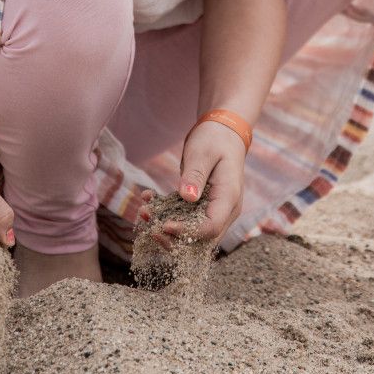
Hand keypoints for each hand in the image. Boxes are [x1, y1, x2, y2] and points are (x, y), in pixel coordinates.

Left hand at [140, 121, 247, 245]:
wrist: (224, 133)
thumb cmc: (215, 139)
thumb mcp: (203, 153)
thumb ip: (196, 175)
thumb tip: (187, 198)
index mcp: (229, 198)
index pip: (210, 227)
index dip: (187, 231)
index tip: (163, 225)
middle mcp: (225, 211)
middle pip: (202, 240)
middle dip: (173, 237)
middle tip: (148, 222)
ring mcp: (215, 211)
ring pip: (192, 235)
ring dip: (166, 229)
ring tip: (144, 211)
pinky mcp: (203, 208)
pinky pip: (185, 221)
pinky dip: (167, 215)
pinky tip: (149, 199)